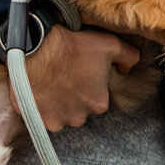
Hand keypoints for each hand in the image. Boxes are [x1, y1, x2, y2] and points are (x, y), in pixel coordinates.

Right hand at [23, 26, 141, 130]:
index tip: (79, 71)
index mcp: (98, 104)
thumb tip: (128, 68)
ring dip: (58, 103)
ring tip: (51, 82)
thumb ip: (128, 57)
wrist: (36, 47)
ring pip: (61, 113)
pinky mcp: (36, 118)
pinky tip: (39, 90)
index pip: (97, 97)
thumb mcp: (109, 44)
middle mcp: (79, 117)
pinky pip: (42, 116)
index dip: (88, 83)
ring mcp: (57, 120)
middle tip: (64, 75)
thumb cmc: (72, 46)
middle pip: (79, 108)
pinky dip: (41, 106)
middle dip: (73, 96)